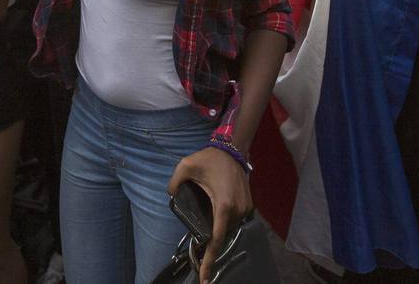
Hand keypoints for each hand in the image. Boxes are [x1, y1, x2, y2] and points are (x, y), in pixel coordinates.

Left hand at [167, 147, 251, 283]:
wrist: (233, 148)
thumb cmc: (210, 158)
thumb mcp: (186, 166)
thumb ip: (174, 183)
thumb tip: (171, 194)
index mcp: (223, 204)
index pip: (216, 239)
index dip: (210, 259)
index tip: (205, 276)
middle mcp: (236, 210)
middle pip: (221, 235)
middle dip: (210, 245)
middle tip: (199, 255)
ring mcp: (245, 208)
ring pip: (228, 228)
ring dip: (218, 231)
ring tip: (207, 235)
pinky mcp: (248, 205)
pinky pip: (234, 220)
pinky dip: (225, 223)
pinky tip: (216, 222)